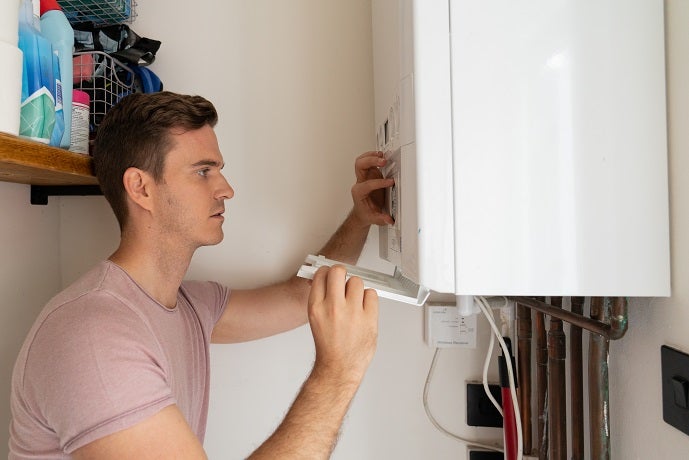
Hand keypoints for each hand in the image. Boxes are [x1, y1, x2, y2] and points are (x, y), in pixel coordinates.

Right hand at [307, 265, 378, 383]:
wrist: (339, 367)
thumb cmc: (329, 346)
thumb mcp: (316, 319)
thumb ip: (320, 298)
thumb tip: (323, 280)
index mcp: (316, 307)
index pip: (321, 274)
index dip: (327, 273)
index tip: (330, 276)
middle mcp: (333, 307)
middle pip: (338, 271)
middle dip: (341, 273)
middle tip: (343, 281)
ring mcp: (352, 312)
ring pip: (357, 281)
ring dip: (356, 288)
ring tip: (354, 301)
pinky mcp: (369, 318)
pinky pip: (371, 293)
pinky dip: (369, 298)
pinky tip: (363, 308)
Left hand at [350, 151, 394, 226]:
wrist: (362, 212)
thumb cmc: (366, 214)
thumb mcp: (373, 219)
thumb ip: (381, 219)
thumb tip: (389, 219)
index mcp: (359, 192)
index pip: (368, 184)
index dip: (379, 182)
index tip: (390, 182)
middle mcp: (360, 182)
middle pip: (360, 166)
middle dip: (371, 162)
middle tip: (383, 161)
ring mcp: (364, 177)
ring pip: (361, 161)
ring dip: (371, 156)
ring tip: (381, 155)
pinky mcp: (370, 174)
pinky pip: (367, 161)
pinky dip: (373, 156)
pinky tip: (381, 156)